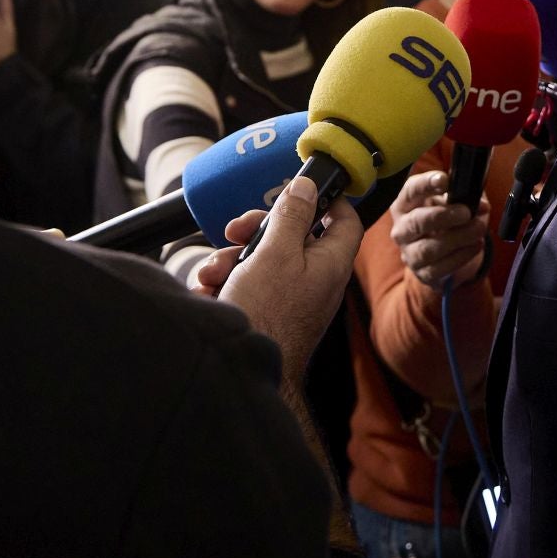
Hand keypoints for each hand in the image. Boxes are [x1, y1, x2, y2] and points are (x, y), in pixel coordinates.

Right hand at [215, 177, 365, 379]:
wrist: (243, 371)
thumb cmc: (267, 316)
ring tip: (213, 274)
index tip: (301, 189)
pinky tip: (211, 295)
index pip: (345, 221)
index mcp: (329, 263)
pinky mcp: (269, 313)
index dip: (327, 199)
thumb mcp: (275, 252)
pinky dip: (228, 285)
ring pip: (263, 261)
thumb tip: (307, 185)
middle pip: (292, 237)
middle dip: (256, 232)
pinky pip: (250, 286)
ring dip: (233, 260)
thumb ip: (292, 216)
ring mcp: (292, 299)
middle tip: (235, 232)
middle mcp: (315, 281)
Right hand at [388, 171, 489, 288]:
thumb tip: (481, 205)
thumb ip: (466, 197)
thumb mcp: (452, 202)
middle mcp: (402, 228)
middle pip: (416, 222)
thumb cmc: (445, 220)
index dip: (426, 184)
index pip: (411, 190)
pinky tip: (475, 245)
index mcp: (405, 204)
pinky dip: (461, 256)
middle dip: (444, 216)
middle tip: (466, 212)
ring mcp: (409, 253)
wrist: (442, 253)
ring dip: (457, 238)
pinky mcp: (422, 273)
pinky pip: (440, 268)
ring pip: (428, 249)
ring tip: (478, 229)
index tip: (444, 180)